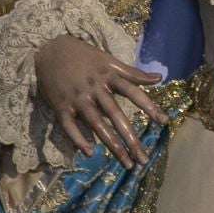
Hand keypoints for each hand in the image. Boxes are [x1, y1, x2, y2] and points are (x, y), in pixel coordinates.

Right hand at [33, 33, 165, 166]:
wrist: (49, 49)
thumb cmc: (83, 56)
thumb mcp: (108, 60)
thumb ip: (132, 72)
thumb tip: (159, 78)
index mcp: (108, 75)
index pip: (133, 92)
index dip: (149, 106)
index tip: (164, 122)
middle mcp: (94, 88)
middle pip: (115, 115)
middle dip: (131, 138)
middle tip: (144, 158)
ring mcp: (77, 99)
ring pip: (97, 125)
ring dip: (112, 146)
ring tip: (127, 164)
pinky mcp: (61, 107)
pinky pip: (70, 127)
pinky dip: (79, 140)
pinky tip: (90, 153)